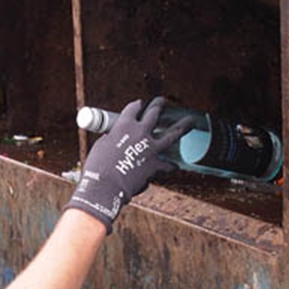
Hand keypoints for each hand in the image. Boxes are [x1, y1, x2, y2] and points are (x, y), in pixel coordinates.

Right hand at [64, 97, 189, 233]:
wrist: (105, 186)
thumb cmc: (98, 168)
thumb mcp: (101, 146)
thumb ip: (112, 139)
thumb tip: (117, 141)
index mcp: (124, 125)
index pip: (134, 108)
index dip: (137, 105)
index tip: (140, 104)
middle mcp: (141, 132)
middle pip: (155, 113)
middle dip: (159, 105)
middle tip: (163, 101)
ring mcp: (151, 148)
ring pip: (172, 134)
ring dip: (182, 126)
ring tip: (190, 121)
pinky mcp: (156, 164)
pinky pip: (168, 165)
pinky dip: (170, 166)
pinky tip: (175, 166)